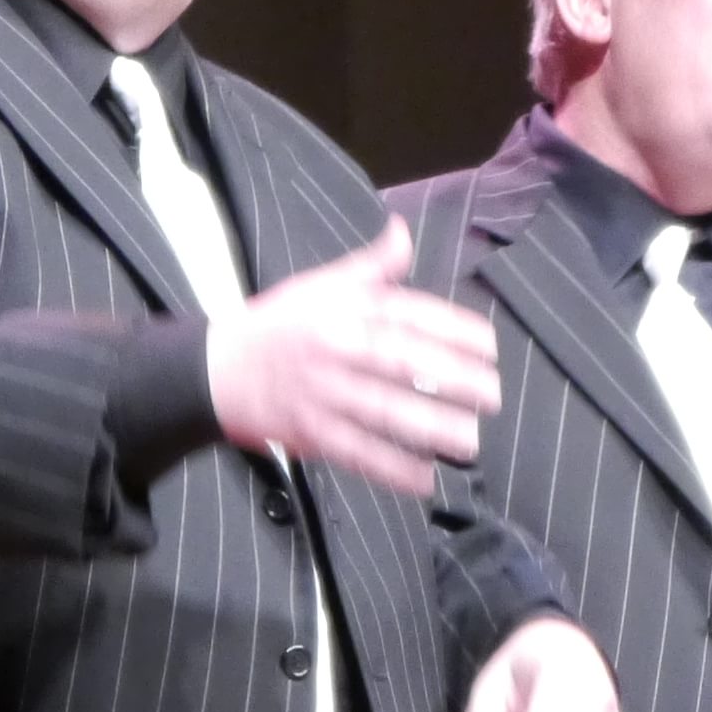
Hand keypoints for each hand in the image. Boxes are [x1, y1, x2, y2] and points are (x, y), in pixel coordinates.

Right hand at [209, 223, 502, 493]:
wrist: (216, 369)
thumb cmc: (278, 325)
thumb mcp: (321, 284)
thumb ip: (372, 266)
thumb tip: (403, 231)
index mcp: (344, 309)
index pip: (407, 315)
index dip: (453, 330)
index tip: (491, 348)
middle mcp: (335, 349)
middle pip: (401, 364)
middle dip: (452, 381)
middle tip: (494, 397)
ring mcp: (322, 394)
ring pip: (383, 412)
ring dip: (431, 430)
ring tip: (472, 441)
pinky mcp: (312, 434)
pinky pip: (358, 454)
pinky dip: (393, 469)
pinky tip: (427, 480)